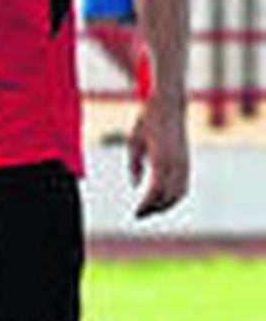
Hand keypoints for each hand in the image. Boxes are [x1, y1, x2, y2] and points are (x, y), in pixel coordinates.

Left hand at [128, 99, 189, 217]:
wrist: (170, 105)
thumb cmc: (147, 121)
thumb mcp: (134, 141)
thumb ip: (134, 165)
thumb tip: (135, 186)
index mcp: (161, 158)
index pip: (156, 191)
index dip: (146, 206)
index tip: (135, 214)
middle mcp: (176, 162)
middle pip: (169, 196)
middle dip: (154, 209)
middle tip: (139, 215)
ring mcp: (184, 161)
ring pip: (180, 192)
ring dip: (166, 205)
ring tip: (149, 210)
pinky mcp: (187, 160)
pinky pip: (185, 184)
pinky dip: (175, 196)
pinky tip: (161, 200)